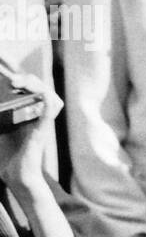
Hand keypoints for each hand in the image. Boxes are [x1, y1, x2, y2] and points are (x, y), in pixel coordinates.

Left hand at [0, 67, 56, 190]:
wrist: (16, 177)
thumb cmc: (5, 156)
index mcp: (21, 110)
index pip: (21, 83)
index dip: (10, 67)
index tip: (1, 59)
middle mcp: (33, 113)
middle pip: (34, 83)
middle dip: (19, 71)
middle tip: (5, 67)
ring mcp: (40, 120)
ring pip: (46, 92)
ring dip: (33, 83)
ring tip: (16, 82)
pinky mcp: (43, 130)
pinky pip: (50, 110)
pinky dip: (47, 100)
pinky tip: (38, 93)